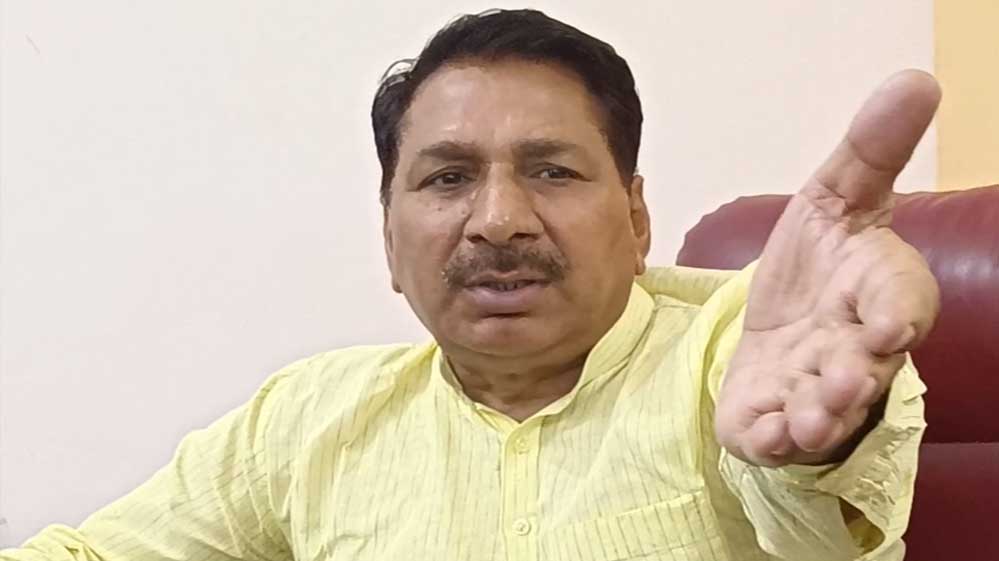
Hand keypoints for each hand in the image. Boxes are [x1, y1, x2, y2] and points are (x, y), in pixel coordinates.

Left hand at [714, 70, 941, 466]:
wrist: (781, 314)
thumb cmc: (821, 259)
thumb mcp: (837, 195)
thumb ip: (871, 151)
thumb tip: (917, 78)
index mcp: (878, 290)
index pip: (899, 297)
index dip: (897, 310)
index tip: (892, 323)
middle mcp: (855, 347)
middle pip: (865, 367)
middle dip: (857, 376)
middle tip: (847, 379)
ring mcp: (813, 388)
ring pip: (825, 411)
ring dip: (817, 416)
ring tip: (804, 421)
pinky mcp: (769, 415)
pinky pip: (771, 436)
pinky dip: (767, 440)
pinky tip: (756, 438)